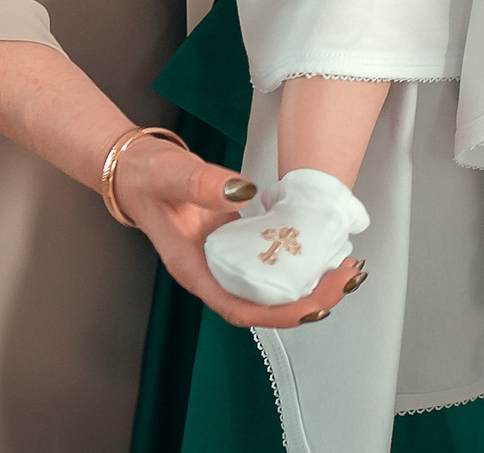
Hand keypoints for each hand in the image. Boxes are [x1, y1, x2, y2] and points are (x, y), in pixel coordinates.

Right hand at [115, 132, 359, 329]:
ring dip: (309, 283)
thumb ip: (202, 183)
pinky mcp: (237, 244)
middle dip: (307, 300)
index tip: (312, 305)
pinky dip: (298, 261)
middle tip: (345, 280)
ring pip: (270, 287)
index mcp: (194, 269)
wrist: (138, 170)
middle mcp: (212, 271)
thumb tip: (242, 190)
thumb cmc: (148, 178)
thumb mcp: (171, 174)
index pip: (237, 307)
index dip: (277, 313)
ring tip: (345, 269)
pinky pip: (270, 263)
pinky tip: (323, 249)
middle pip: (262, 304)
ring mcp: (226, 259)